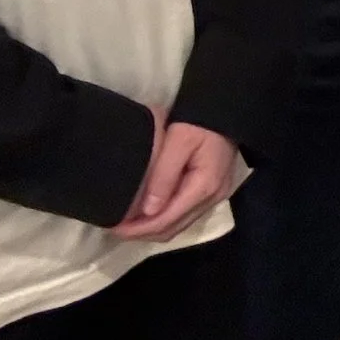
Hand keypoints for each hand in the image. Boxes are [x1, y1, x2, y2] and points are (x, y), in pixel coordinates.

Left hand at [112, 118, 242, 242]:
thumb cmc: (200, 120)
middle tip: (116, 229)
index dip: (140, 228)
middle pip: (174, 228)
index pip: (168, 220)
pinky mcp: (213, 189)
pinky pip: (185, 213)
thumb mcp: (179, 141)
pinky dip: (165, 217)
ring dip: (154, 227)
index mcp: (204, 187)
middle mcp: (212, 198)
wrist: (225, 107)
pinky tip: (149, 212)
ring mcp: (215, 195)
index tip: (115, 228)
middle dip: (144, 232)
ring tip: (128, 224)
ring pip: (180, 224)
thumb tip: (148, 211)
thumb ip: (164, 175)